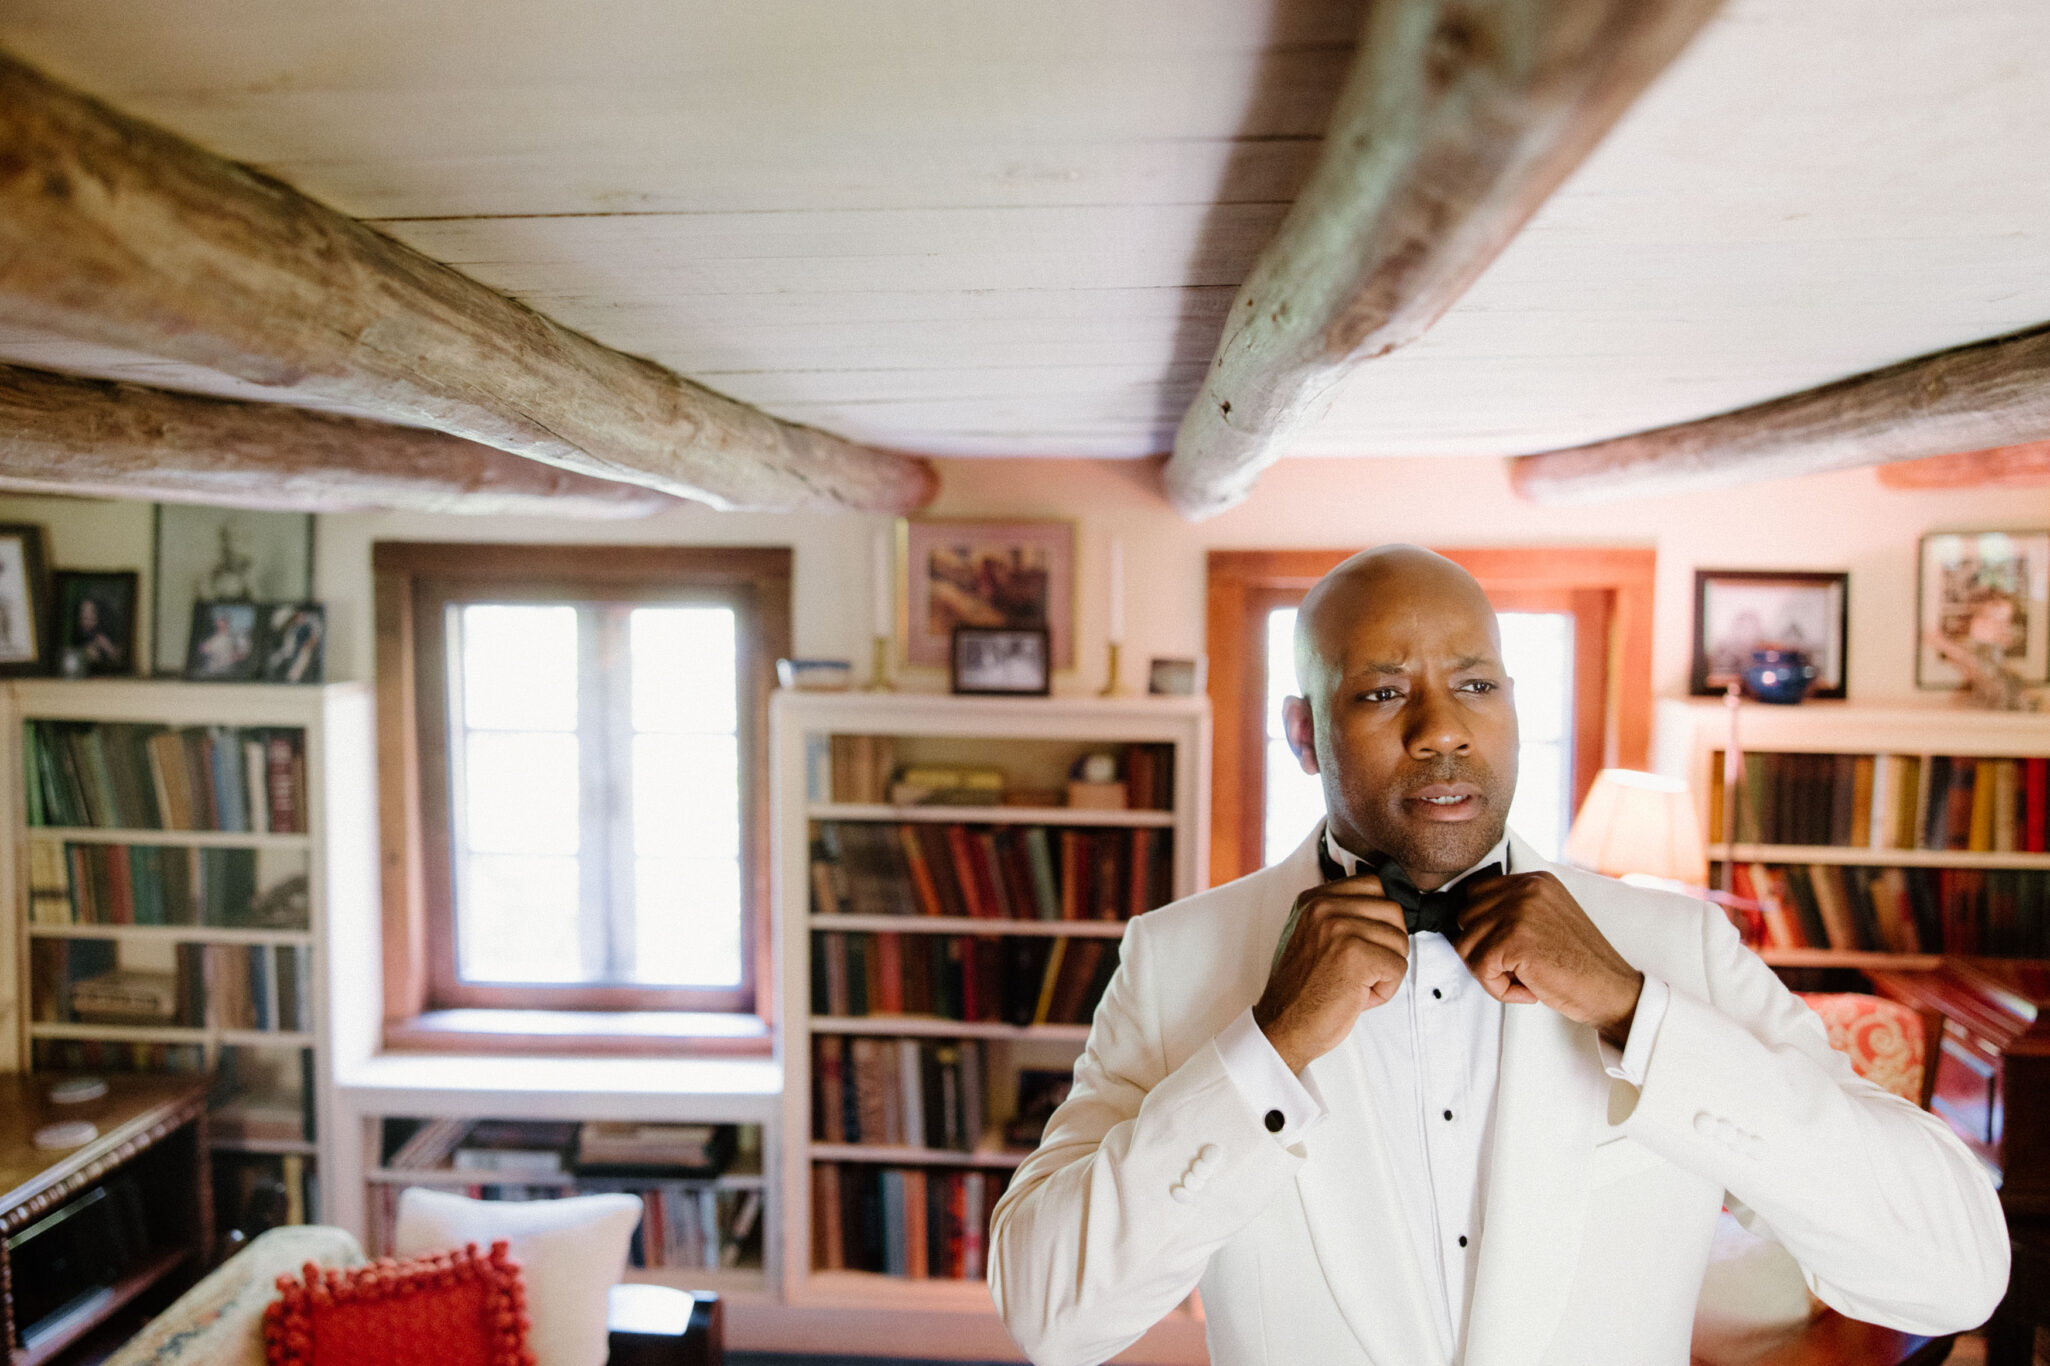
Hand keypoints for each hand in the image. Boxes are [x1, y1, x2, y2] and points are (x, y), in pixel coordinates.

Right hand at [1254, 875, 1408, 1073]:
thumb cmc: (1302, 990)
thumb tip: (1388, 909)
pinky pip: (1398, 967)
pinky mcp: (1355, 956)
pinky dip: (1386, 989)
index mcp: (1313, 899)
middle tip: (1362, 969)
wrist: (1283, 1026)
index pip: (1374, 885)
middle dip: (1387, 945)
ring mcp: (1339, 929)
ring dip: (1386, 969)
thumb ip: (1341, 915)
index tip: (1366, 942)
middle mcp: (1324, 908)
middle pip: (1392, 911)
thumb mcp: (1312, 937)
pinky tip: (1358, 995)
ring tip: (1356, 983)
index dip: (1380, 919)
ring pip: (1399, 940)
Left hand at [1453, 872, 1642, 1045]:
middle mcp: (1526, 889)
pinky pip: (1480, 968)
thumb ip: (1515, 910)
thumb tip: (1469, 922)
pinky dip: (1498, 989)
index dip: (1483, 927)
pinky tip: (1528, 990)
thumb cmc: (1580, 965)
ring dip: (1490, 972)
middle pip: (1466, 918)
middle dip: (1482, 950)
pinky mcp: (1515, 940)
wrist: (1612, 991)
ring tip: (1523, 979)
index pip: (1476, 893)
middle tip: (1515, 969)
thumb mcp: (1549, 919)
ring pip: (1467, 945)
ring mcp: (1520, 912)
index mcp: (1535, 881)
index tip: (1503, 949)